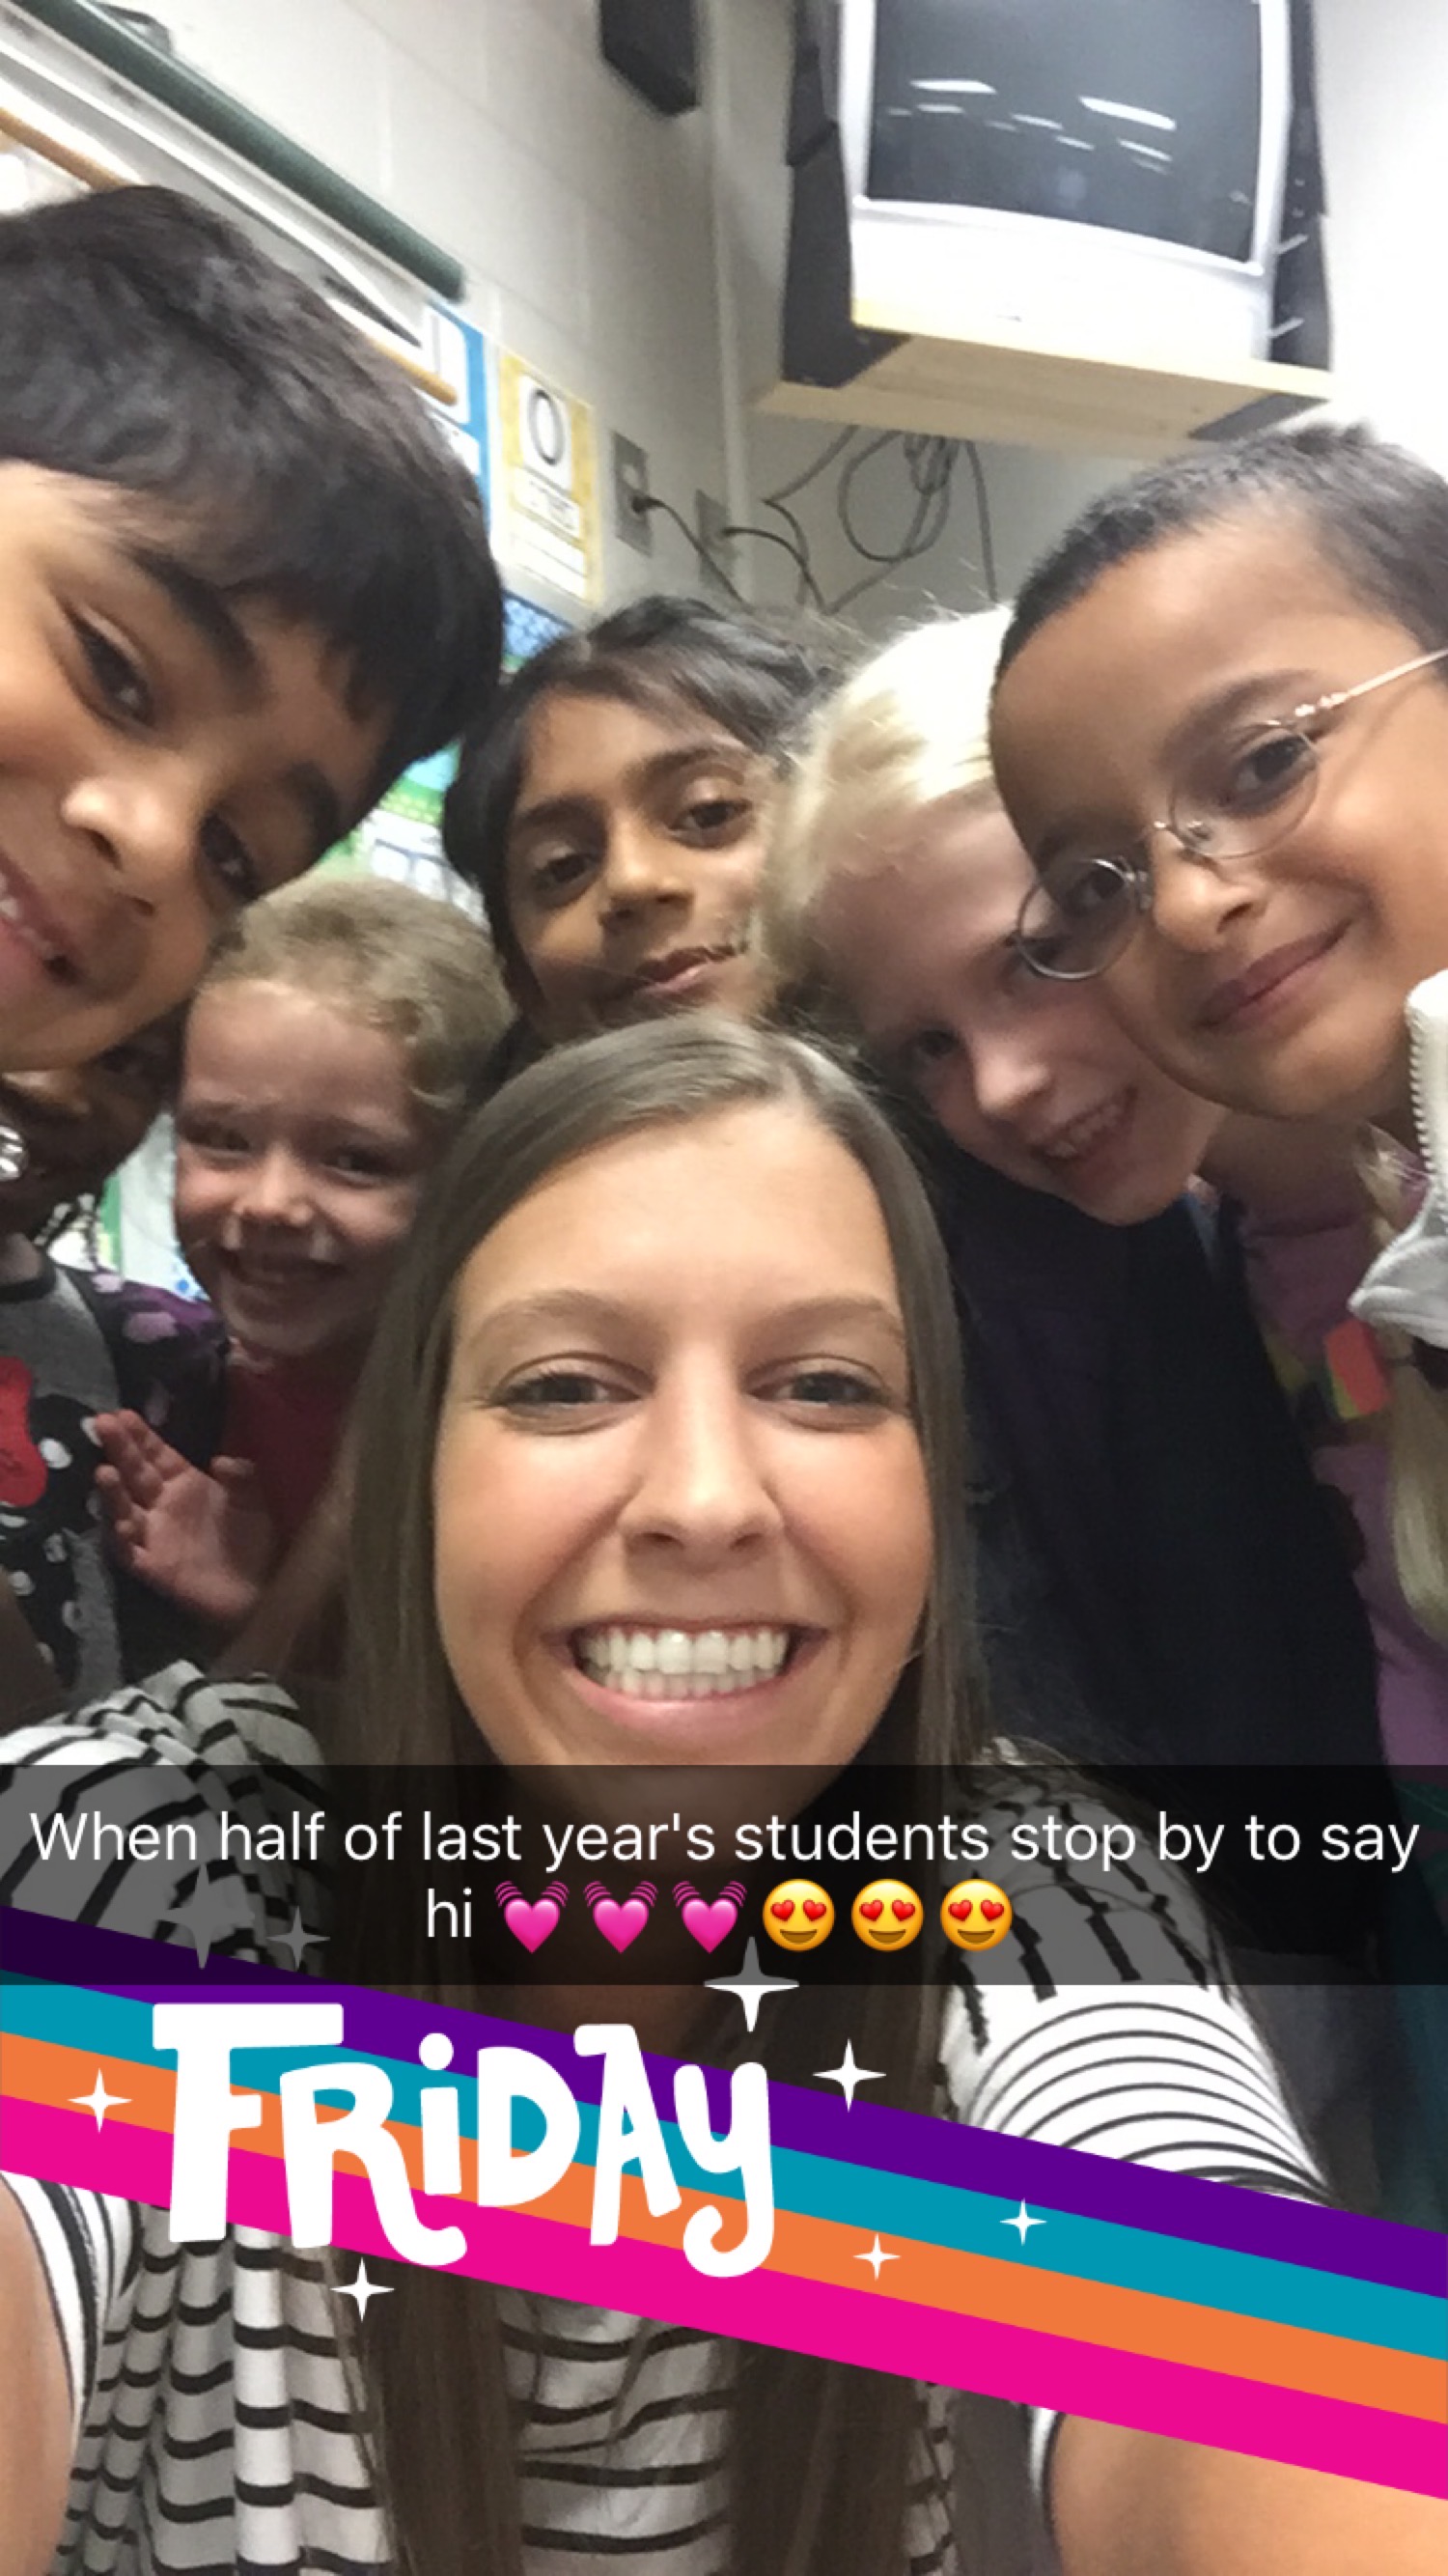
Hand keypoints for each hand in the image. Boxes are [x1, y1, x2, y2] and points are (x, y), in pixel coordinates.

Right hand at [93, 1410, 277, 1631]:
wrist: (261, 1590)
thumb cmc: (255, 1541)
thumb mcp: (254, 1499)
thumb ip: (240, 1476)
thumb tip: (218, 1460)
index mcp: (186, 1484)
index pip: (157, 1455)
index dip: (141, 1436)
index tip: (122, 1414)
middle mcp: (164, 1505)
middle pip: (136, 1473)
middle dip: (120, 1449)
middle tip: (101, 1423)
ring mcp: (155, 1535)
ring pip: (125, 1509)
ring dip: (113, 1492)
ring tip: (105, 1471)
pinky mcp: (153, 1566)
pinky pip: (128, 1551)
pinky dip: (120, 1537)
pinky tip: (119, 1521)